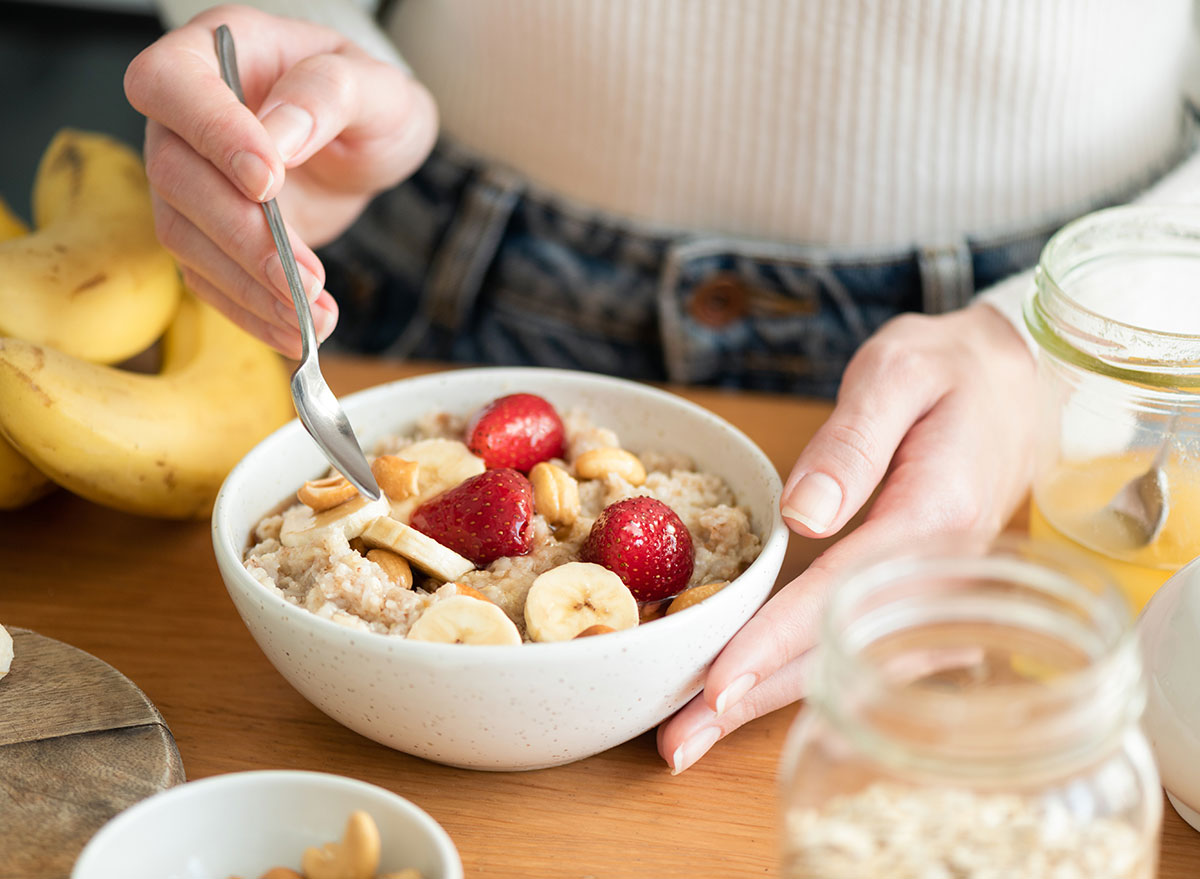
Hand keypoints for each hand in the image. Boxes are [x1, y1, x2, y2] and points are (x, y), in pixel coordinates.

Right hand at [124, 3, 437, 356]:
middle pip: (176, 177)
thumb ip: (327, 95)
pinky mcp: (208, 234)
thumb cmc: (367, 100)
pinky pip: (209, 278)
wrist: (369, 141)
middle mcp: (185, 116)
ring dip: (248, 287)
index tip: (268, 183)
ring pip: (186, 238)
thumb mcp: (372, 85)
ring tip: (311, 316)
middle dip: (240, 236)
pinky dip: (251, 312)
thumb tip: (279, 137)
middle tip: (303, 278)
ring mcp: (190, 178)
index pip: (174, 86)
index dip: (212, 136)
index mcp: (214, 53)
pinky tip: (297, 332)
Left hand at [656, 303, 1036, 771]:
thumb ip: (853, 440)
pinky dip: (804, 679)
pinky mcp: (926, 599)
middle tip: (680, 743)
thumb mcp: (901, 372)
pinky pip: (864, 652)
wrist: (1024, 384)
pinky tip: (752, 698)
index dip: (773, 644)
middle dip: (754, 700)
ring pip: (850, 666)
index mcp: (933, 517)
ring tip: (698, 734)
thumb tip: (802, 514)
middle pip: (839, 653)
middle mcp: (940, 575)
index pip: (839, 594)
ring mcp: (938, 596)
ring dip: (771, 702)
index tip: (714, 686)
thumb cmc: (954, 371)